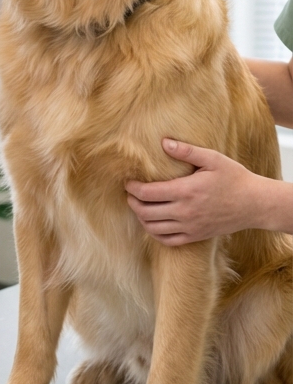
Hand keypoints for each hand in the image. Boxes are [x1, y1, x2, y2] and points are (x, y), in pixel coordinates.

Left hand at [125, 137, 292, 241]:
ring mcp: (190, 227)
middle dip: (132, 202)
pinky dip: (155, 233)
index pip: (147, 193)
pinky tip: (153, 224)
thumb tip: (164, 143)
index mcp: (186, 191)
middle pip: (145, 212)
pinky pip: (168, 241)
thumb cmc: (234, 178)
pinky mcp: (196, 236)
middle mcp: (185, 212)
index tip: (128, 182)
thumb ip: (186, 151)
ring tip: (139, 207)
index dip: (132, 188)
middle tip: (130, 194)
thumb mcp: (212, 159)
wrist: (254, 204)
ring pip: (153, 228)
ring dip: (141, 218)